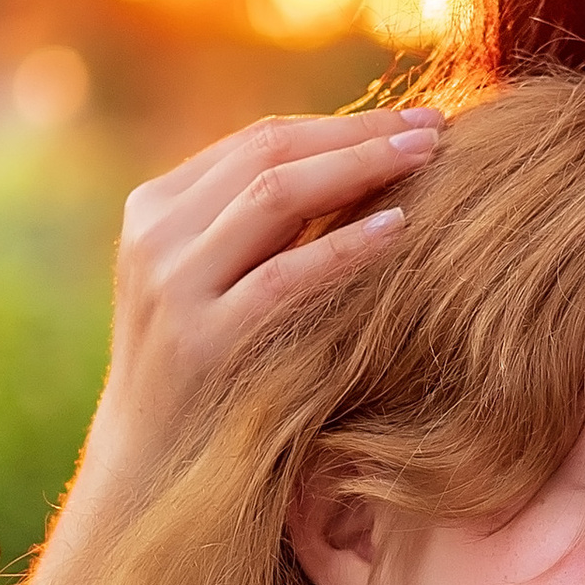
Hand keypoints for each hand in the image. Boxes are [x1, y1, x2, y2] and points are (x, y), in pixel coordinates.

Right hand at [89, 108, 446, 499]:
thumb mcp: (212, 280)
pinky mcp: (202, 341)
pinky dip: (344, 245)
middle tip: (435, 125)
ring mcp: (172, 286)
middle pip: (270, 152)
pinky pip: (284, 276)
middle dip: (360, 133)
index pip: (259, 140)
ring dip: (361, 167)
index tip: (413, 119)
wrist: (149, 465)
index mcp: (155, 207)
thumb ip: (257, 225)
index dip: (343, 123)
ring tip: (427, 157)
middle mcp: (156, 235)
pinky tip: (398, 228)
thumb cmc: (204, 368)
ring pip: (275, 194)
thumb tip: (360, 160)